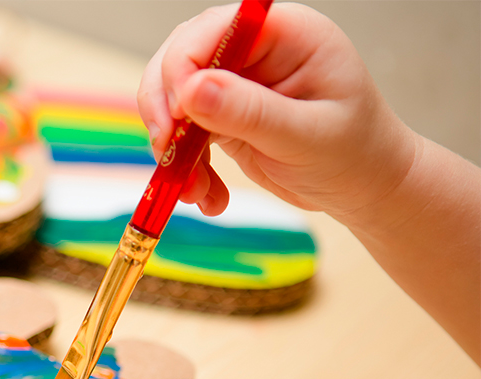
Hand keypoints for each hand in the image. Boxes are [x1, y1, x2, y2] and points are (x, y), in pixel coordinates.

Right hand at [137, 2, 417, 224]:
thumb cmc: (355, 155)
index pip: (212, 29)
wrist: (364, 188)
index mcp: (285, 33)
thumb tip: (191, 91)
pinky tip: (207, 197)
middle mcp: (255, 49)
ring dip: (171, 148)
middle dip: (165, 110)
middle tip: (167, 154)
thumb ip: (250, 113)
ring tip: (193, 192)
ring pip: (172, 97)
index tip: (178, 117)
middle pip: (180, 58)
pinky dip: (184, 167)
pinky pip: (182, 132)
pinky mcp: (222, 113)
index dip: (183, 68)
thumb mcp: (306, 136)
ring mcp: (236, 81)